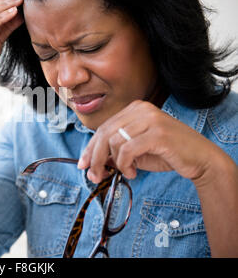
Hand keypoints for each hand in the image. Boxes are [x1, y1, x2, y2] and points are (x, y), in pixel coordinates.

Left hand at [77, 100, 217, 182]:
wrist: (201, 159)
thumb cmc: (167, 153)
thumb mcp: (136, 151)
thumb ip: (115, 151)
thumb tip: (92, 161)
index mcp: (134, 109)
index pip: (103, 128)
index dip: (90, 148)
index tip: (83, 164)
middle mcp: (141, 109)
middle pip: (104, 134)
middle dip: (95, 158)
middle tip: (94, 176)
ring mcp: (150, 119)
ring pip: (114, 142)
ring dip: (115, 163)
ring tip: (126, 172)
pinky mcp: (157, 133)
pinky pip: (127, 150)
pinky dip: (125, 165)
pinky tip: (133, 172)